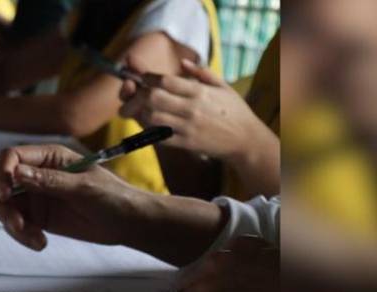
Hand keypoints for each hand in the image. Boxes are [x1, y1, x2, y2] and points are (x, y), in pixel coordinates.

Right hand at [0, 144, 149, 249]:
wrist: (129, 223)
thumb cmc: (113, 197)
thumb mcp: (83, 188)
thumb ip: (50, 181)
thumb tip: (17, 173)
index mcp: (49, 157)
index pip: (12, 156)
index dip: (3, 172)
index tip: (7, 194)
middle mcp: (38, 174)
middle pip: (1, 181)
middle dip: (3, 203)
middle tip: (17, 222)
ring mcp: (36, 196)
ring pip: (5, 206)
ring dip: (12, 223)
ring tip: (33, 237)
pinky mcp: (38, 217)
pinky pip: (17, 225)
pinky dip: (21, 235)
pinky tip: (40, 243)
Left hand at [119, 59, 275, 162]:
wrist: (246, 140)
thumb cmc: (235, 111)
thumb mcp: (223, 86)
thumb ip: (201, 73)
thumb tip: (181, 63)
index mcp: (199, 91)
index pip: (164, 80)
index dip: (145, 77)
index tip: (139, 77)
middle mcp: (191, 108)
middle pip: (153, 98)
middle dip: (136, 95)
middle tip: (130, 96)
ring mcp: (187, 127)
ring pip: (152, 118)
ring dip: (140, 113)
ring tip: (136, 110)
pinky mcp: (186, 144)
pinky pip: (159, 137)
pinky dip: (148, 131)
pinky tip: (146, 126)